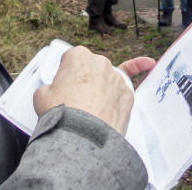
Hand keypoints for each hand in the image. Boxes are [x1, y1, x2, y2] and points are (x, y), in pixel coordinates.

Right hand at [34, 46, 149, 135]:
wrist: (83, 135)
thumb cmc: (62, 113)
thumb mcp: (41, 96)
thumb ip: (48, 87)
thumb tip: (52, 91)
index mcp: (77, 56)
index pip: (70, 60)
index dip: (65, 75)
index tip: (62, 87)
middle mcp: (99, 61)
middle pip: (90, 69)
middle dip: (83, 81)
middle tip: (74, 100)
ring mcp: (115, 77)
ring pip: (106, 79)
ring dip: (100, 88)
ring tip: (91, 108)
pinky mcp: (127, 93)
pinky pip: (130, 82)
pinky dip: (140, 69)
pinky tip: (149, 63)